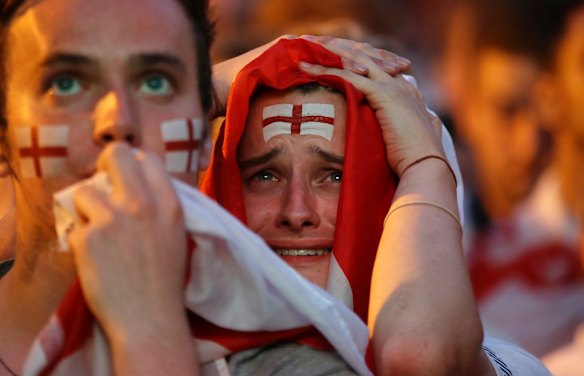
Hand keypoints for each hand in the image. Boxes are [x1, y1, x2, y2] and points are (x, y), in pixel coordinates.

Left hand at [67, 143, 187, 336]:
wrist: (150, 318)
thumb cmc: (166, 280)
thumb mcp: (176, 233)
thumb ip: (160, 205)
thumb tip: (136, 184)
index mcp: (169, 204)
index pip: (148, 159)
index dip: (134, 165)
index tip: (127, 178)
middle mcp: (141, 204)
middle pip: (115, 154)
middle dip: (105, 164)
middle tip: (103, 185)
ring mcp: (113, 219)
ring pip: (83, 191)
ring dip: (87, 210)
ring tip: (98, 232)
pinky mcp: (88, 238)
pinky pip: (75, 228)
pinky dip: (81, 242)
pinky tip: (96, 260)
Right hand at [211, 35, 411, 117]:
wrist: (220, 91)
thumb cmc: (251, 102)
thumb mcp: (287, 104)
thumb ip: (308, 105)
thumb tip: (325, 123)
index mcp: (312, 60)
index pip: (349, 61)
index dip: (373, 67)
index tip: (397, 76)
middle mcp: (309, 49)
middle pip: (351, 52)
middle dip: (379, 60)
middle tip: (403, 68)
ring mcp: (299, 46)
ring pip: (340, 48)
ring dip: (367, 57)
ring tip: (390, 66)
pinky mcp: (288, 48)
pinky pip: (319, 52)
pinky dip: (340, 58)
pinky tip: (360, 65)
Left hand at [299, 56, 443, 176]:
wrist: (425, 167)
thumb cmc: (414, 160)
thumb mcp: (405, 138)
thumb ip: (400, 128)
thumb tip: (394, 135)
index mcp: (408, 92)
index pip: (378, 67)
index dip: (356, 63)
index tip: (335, 62)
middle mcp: (401, 83)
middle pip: (366, 57)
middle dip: (339, 51)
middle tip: (314, 48)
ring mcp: (393, 86)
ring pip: (355, 61)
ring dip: (328, 55)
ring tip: (305, 54)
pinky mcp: (383, 94)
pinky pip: (348, 76)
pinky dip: (325, 71)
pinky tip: (306, 70)